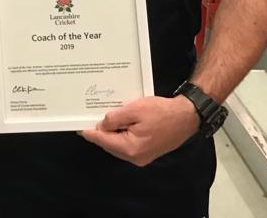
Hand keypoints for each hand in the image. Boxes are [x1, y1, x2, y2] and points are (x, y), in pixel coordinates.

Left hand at [79, 95, 199, 166]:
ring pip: (118, 145)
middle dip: (101, 133)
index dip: (90, 133)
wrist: (186, 116)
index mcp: (131, 148)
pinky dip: (122, 135)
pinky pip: (128, 144)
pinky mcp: (147, 152)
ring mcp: (142, 156)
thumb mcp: (135, 109)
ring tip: (104, 119)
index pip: (104, 141)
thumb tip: (101, 125)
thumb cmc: (162, 112)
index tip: (80, 128)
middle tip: (90, 120)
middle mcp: (135, 157)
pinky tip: (119, 123)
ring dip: (111, 133)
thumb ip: (115, 118)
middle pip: (110, 145)